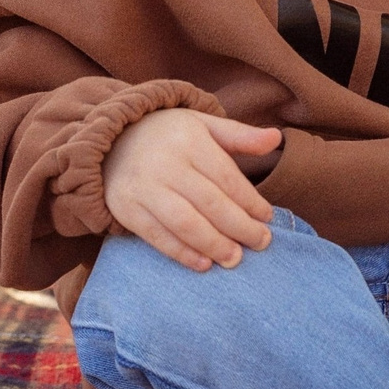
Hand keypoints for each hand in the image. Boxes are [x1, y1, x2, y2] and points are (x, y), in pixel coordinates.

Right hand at [103, 108, 284, 271]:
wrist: (113, 140)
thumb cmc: (169, 135)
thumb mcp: (203, 125)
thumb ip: (239, 135)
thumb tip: (275, 138)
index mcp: (189, 140)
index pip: (227, 177)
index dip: (250, 201)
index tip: (267, 218)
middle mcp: (165, 163)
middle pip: (210, 202)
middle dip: (239, 227)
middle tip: (261, 243)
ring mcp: (143, 188)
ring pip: (185, 223)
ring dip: (213, 245)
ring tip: (234, 258)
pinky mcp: (126, 209)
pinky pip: (157, 236)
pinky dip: (181, 253)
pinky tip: (204, 264)